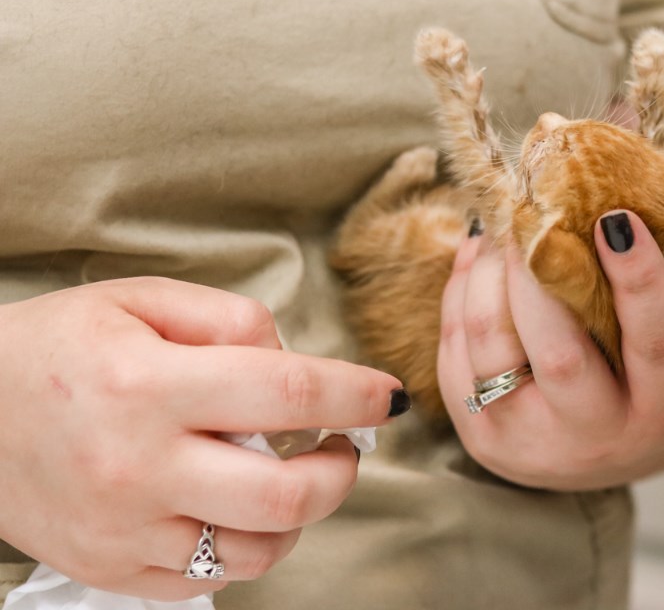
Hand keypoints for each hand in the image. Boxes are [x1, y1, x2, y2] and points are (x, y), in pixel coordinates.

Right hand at [0, 278, 405, 600]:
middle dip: (341, 472)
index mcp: (149, 386)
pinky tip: (238, 509)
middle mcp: (138, 468)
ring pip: (257, 551)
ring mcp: (124, 531)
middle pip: (284, 495)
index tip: (388, 395)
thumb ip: (229, 320)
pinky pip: (210, 580)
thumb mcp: (140, 299)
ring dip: (300, 517)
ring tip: (292, 479)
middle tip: (342, 447)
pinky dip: (246, 548)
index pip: (287, 394)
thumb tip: (294, 360)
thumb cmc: (59, 347)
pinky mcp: (112, 569)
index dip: (355, 395)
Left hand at [438, 211, 663, 489]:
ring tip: (502, 231)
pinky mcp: (480, 438)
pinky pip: (455, 352)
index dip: (639, 278)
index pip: (656, 341)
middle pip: (560, 355)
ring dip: (488, 274)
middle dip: (538, 273)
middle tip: (530, 213)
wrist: (609, 448)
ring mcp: (532, 443)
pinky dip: (462, 294)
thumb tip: (621, 213)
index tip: (615, 216)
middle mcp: (600, 437)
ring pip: (491, 346)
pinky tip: (479, 262)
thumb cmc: (654, 368)